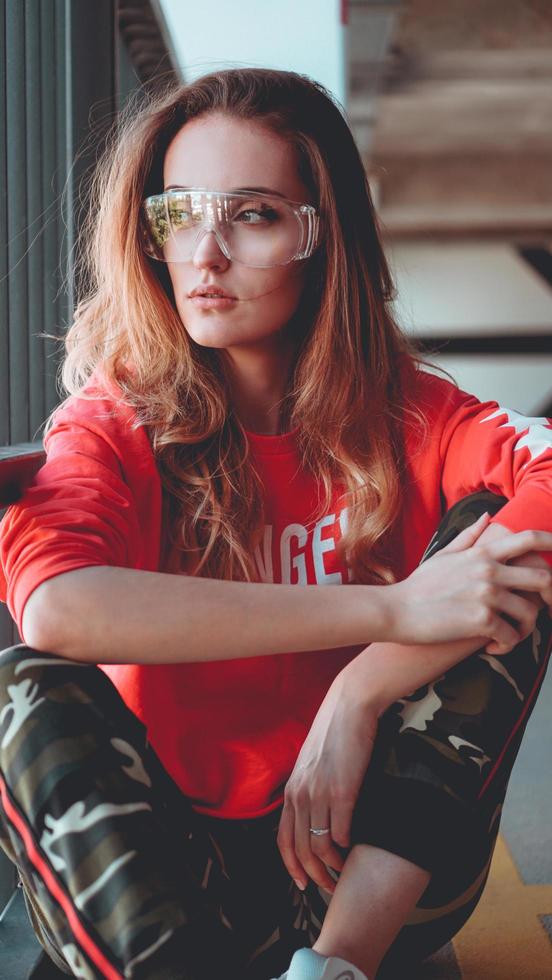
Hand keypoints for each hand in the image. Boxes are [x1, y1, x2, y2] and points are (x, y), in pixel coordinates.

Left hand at [277, 675, 377, 894]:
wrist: (350, 706)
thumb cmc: (335, 733)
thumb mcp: (312, 763)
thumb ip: (309, 788)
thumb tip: (314, 814)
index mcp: (292, 790)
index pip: (283, 841)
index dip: (291, 867)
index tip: (303, 884)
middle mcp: (300, 795)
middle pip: (300, 851)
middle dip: (314, 876)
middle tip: (328, 888)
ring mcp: (320, 794)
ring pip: (320, 847)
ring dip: (332, 866)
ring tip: (343, 873)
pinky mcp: (343, 791)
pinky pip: (341, 832)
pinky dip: (347, 847)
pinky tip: (354, 848)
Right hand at [389, 514, 551, 652]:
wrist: (395, 610)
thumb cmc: (417, 586)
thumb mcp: (444, 554)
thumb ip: (470, 535)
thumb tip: (488, 515)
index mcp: (482, 553)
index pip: (529, 539)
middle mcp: (489, 570)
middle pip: (543, 578)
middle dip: (550, 597)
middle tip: (542, 611)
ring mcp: (486, 595)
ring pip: (531, 613)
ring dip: (526, 629)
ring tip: (509, 636)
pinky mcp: (481, 621)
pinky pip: (512, 636)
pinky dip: (507, 645)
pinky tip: (492, 647)